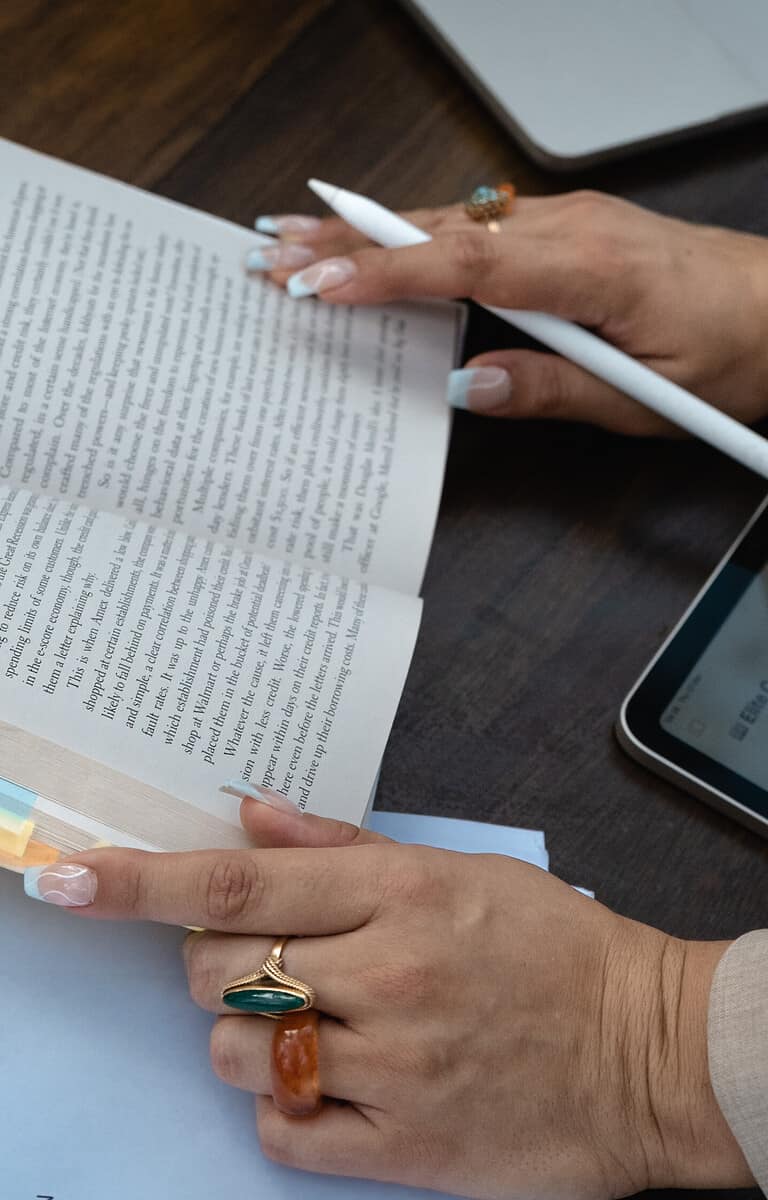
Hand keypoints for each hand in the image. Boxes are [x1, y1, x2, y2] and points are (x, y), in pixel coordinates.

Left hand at [25, 799, 751, 1197]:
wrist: (642, 1048)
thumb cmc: (554, 946)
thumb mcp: (457, 871)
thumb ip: (343, 847)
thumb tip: (250, 816)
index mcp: (400, 894)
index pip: (237, 884)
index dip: (138, 881)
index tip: (68, 877)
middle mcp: (389, 976)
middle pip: (219, 970)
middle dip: (209, 962)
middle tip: (253, 957)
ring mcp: (396, 1067)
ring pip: (237, 1052)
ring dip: (238, 1034)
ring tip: (298, 1020)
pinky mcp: (408, 1145)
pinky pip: (284, 1131)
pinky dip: (277, 1105)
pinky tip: (321, 1078)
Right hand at [248, 195, 767, 434]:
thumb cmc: (729, 351)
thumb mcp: (644, 397)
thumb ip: (551, 388)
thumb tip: (467, 387)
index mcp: (591, 267)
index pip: (469, 263)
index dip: (390, 274)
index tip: (322, 282)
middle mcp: (570, 226)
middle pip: (443, 228)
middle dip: (351, 239)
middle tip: (274, 250)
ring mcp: (566, 220)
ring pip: (453, 220)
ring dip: (374, 232)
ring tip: (301, 240)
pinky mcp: (565, 228)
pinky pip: (477, 225)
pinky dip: (418, 234)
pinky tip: (381, 241)